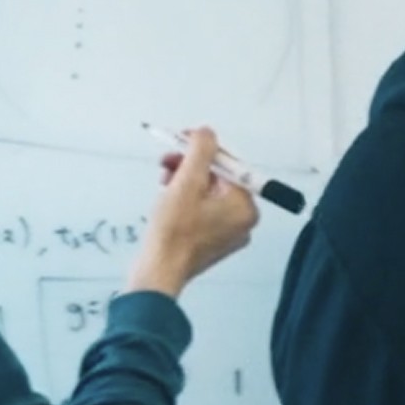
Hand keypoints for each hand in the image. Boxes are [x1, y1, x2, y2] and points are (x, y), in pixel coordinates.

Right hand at [126, 124, 261, 297]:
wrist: (158, 272)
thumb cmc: (173, 231)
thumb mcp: (186, 183)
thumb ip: (200, 153)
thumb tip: (208, 132)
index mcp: (246, 207)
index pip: (229, 165)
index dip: (203, 149)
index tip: (181, 139)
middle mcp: (243, 220)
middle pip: (218, 179)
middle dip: (190, 166)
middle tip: (166, 161)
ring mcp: (228, 233)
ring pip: (207, 193)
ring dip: (184, 180)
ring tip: (163, 180)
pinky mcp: (211, 241)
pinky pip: (202, 210)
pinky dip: (185, 199)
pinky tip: (166, 198)